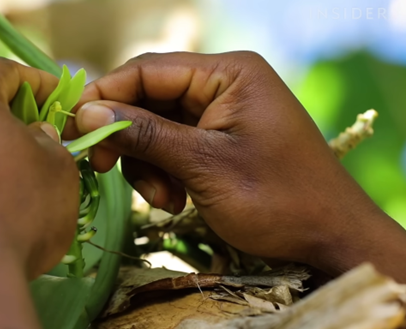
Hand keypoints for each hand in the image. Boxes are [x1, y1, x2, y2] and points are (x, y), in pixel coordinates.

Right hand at [64, 51, 405, 278]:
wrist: (328, 238)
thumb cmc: (275, 198)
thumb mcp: (204, 165)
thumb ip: (145, 134)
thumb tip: (86, 111)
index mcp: (227, 73)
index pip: (148, 70)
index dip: (106, 96)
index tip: (76, 129)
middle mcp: (222, 85)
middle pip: (148, 99)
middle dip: (127, 138)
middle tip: (103, 168)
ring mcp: (219, 114)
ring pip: (154, 128)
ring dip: (146, 164)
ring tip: (164, 199)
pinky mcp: (216, 141)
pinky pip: (171, 147)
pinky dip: (163, 174)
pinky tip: (175, 200)